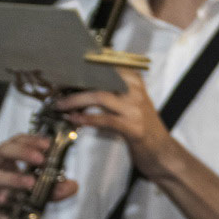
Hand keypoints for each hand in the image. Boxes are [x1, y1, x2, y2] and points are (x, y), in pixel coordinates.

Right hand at [0, 133, 77, 218]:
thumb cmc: (11, 203)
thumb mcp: (35, 193)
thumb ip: (52, 189)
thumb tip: (71, 186)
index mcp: (3, 159)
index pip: (15, 142)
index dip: (31, 140)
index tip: (48, 144)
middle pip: (2, 151)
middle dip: (22, 152)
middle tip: (41, 159)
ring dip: (13, 178)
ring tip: (30, 183)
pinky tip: (3, 199)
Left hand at [56, 68, 176, 179]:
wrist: (163, 153)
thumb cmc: (143, 128)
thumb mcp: (131, 104)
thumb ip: (113, 92)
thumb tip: (82, 84)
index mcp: (135, 82)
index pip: (108, 64)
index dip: (85, 65)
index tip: (65, 68)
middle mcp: (137, 92)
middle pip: (101, 78)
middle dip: (75, 82)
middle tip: (56, 86)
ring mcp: (136, 110)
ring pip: (99, 97)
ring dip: (75, 101)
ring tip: (59, 105)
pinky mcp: (133, 128)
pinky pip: (104, 119)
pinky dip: (86, 119)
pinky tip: (74, 120)